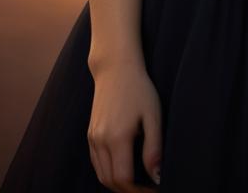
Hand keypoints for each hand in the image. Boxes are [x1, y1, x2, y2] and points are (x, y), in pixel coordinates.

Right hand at [87, 65, 163, 190]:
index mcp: (117, 137)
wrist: (115, 67)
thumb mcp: (153, 115)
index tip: (155, 189)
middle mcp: (100, 140)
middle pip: (111, 181)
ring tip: (138, 183)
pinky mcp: (90, 134)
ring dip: (118, 184)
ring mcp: (92, 137)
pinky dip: (108, 173)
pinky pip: (96, 163)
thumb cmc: (139, 89)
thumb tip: (157, 177)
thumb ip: (154, 148)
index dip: (140, 191)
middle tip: (148, 189)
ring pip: (101, 175)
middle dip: (129, 191)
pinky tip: (124, 168)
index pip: (124, 179)